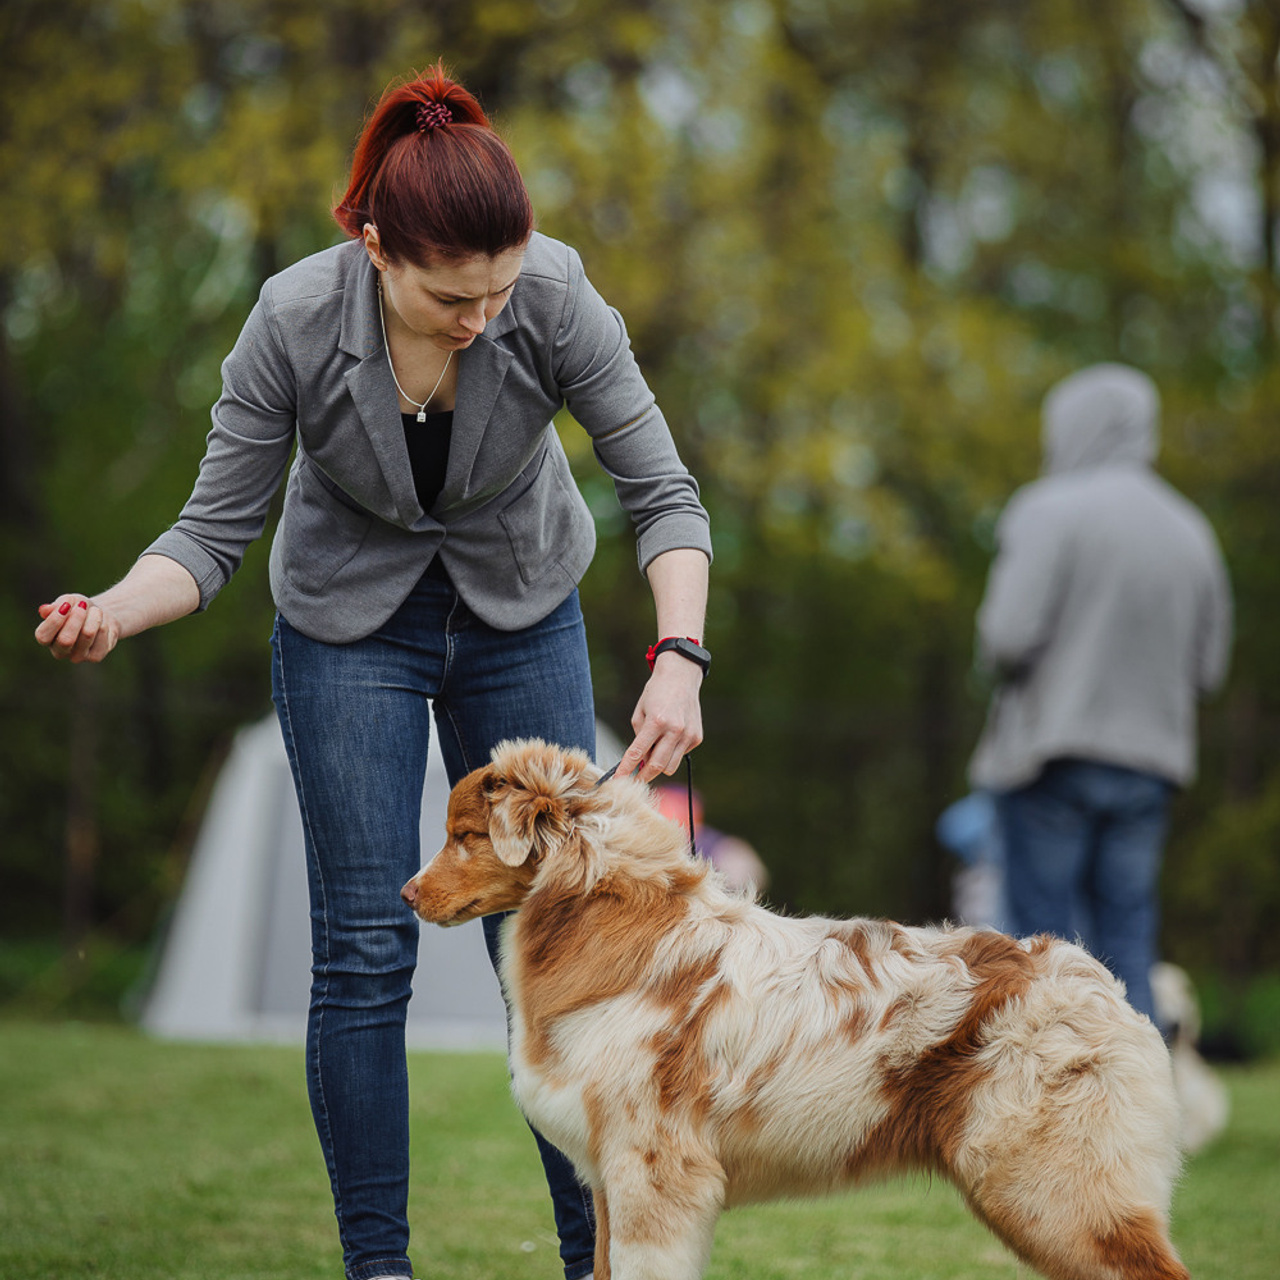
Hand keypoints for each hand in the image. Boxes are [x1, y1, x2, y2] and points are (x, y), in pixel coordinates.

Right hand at [35, 595, 119, 663]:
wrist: (100, 615)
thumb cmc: (78, 608)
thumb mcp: (67, 602)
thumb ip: (56, 606)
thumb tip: (44, 610)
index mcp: (46, 639)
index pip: (43, 636)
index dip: (54, 620)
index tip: (66, 605)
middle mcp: (59, 651)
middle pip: (65, 640)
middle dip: (76, 619)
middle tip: (82, 605)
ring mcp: (77, 657)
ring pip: (87, 635)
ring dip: (93, 618)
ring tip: (96, 610)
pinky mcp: (95, 657)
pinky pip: (101, 637)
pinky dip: (103, 625)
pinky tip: (102, 623)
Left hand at [618, 652, 704, 782]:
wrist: (681, 676)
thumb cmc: (656, 693)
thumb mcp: (640, 712)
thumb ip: (639, 738)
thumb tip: (641, 761)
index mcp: (656, 722)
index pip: (637, 752)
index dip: (626, 769)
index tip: (618, 781)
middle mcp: (675, 730)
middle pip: (657, 766)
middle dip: (643, 776)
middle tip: (634, 779)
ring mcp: (688, 735)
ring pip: (670, 766)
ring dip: (659, 766)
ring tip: (653, 754)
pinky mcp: (697, 737)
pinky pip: (680, 755)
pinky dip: (672, 753)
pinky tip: (670, 738)